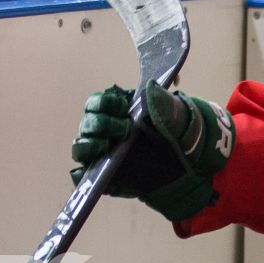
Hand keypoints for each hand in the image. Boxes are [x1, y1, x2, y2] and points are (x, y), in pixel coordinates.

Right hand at [70, 82, 233, 220]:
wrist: (183, 163)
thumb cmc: (171, 133)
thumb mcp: (172, 115)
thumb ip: (162, 100)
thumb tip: (151, 87)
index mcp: (114, 111)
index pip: (96, 103)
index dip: (105, 103)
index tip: (124, 107)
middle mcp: (102, 131)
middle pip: (87, 123)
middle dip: (102, 123)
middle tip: (125, 128)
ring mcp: (101, 154)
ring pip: (80, 147)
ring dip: (89, 146)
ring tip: (106, 146)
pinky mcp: (102, 175)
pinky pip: (82, 174)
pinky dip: (82, 174)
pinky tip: (91, 172)